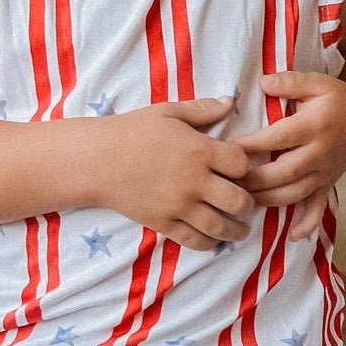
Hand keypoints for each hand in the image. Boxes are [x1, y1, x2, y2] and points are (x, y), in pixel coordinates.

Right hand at [94, 97, 253, 251]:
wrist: (96, 160)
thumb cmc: (132, 131)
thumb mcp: (168, 112)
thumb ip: (201, 109)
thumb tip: (229, 101)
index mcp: (199, 150)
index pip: (242, 164)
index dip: (246, 166)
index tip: (241, 169)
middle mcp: (194, 181)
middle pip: (239, 201)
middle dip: (248, 203)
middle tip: (246, 202)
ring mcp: (180, 206)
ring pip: (221, 226)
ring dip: (235, 230)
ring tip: (239, 228)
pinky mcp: (164, 223)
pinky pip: (195, 241)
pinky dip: (209, 243)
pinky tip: (214, 239)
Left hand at [238, 71, 345, 240]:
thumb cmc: (337, 97)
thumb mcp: (317, 82)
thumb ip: (290, 82)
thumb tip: (262, 83)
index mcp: (314, 126)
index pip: (278, 139)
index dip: (252, 146)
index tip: (227, 150)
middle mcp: (320, 153)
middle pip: (283, 173)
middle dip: (254, 180)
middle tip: (226, 183)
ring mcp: (325, 172)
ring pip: (295, 193)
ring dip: (268, 200)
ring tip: (242, 201)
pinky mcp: (329, 183)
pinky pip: (319, 207)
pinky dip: (308, 224)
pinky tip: (292, 237)